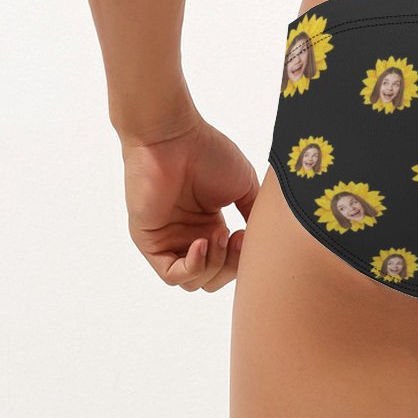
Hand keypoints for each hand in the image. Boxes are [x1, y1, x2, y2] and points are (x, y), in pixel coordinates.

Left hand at [120, 113, 259, 290]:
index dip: (244, 258)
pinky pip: (173, 274)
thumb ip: (255, 215)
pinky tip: (202, 242)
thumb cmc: (208, 152)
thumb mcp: (244, 186)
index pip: (230, 263)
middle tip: (237, 238)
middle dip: (231, 266)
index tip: (249, 234)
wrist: (174, 136)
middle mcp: (190, 236)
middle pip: (214, 278)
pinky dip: (193, 266)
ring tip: (219, 233)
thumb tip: (266, 239)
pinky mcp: (150, 242)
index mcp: (210, 225)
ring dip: (214, 265)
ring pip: (195, 281)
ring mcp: (169, 241)